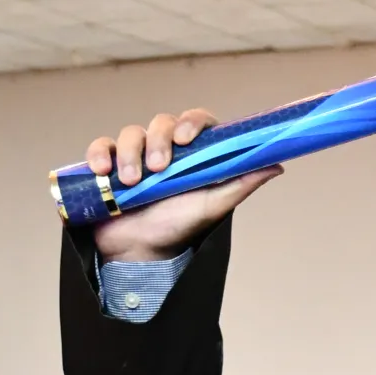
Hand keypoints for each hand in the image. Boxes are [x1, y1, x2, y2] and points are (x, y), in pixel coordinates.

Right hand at [86, 110, 283, 263]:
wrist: (140, 252)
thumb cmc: (179, 227)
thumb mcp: (213, 206)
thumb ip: (241, 183)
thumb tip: (276, 163)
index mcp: (192, 154)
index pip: (196, 122)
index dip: (191, 122)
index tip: (185, 138)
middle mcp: (165, 149)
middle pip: (161, 123)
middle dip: (158, 141)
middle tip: (158, 168)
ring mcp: (135, 155)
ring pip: (131, 133)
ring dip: (130, 154)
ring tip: (132, 183)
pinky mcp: (107, 166)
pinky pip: (101, 147)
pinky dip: (99, 155)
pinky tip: (102, 172)